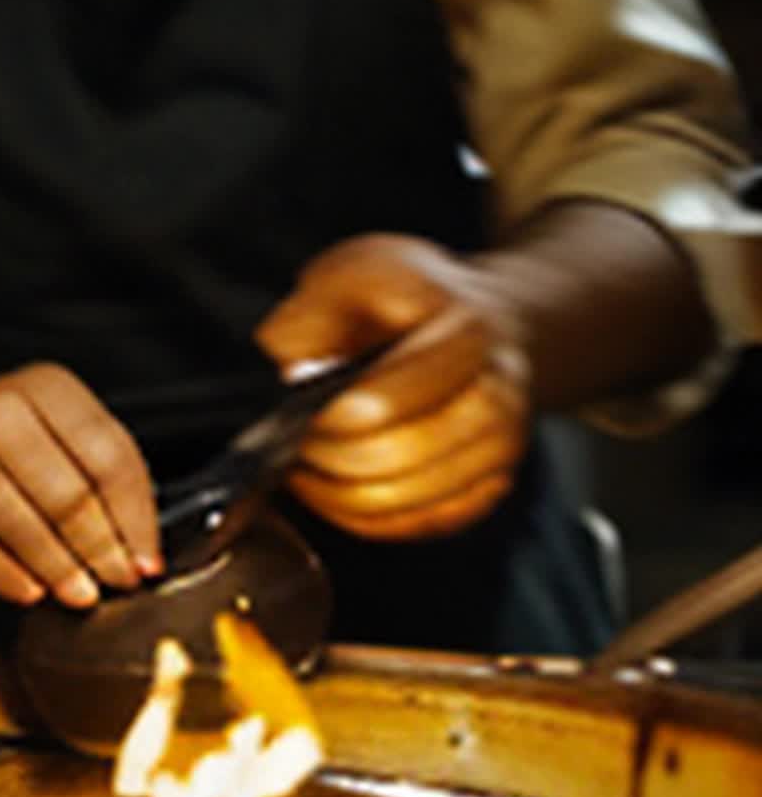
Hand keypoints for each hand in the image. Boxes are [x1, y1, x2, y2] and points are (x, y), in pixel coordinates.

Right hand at [0, 363, 161, 607]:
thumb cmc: (19, 436)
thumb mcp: (69, 428)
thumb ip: (111, 477)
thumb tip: (140, 551)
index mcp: (46, 388)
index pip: (106, 454)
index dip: (134, 515)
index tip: (148, 559)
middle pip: (63, 490)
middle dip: (100, 545)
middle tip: (119, 579)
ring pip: (14, 519)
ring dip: (57, 565)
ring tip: (83, 593)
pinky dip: (5, 576)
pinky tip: (32, 591)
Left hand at [257, 235, 530, 541]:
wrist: (484, 317)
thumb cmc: (406, 296)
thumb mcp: (349, 274)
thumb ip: (311, 318)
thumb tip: (293, 375)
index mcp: (466, 327)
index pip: (393, 395)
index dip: (335, 415)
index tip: (300, 409)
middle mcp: (500, 388)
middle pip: (415, 451)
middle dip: (341, 458)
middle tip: (300, 446)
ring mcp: (504, 440)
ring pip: (424, 500)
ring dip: (352, 498)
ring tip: (311, 473)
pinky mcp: (495, 480)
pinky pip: (432, 522)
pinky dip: (377, 520)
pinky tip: (341, 493)